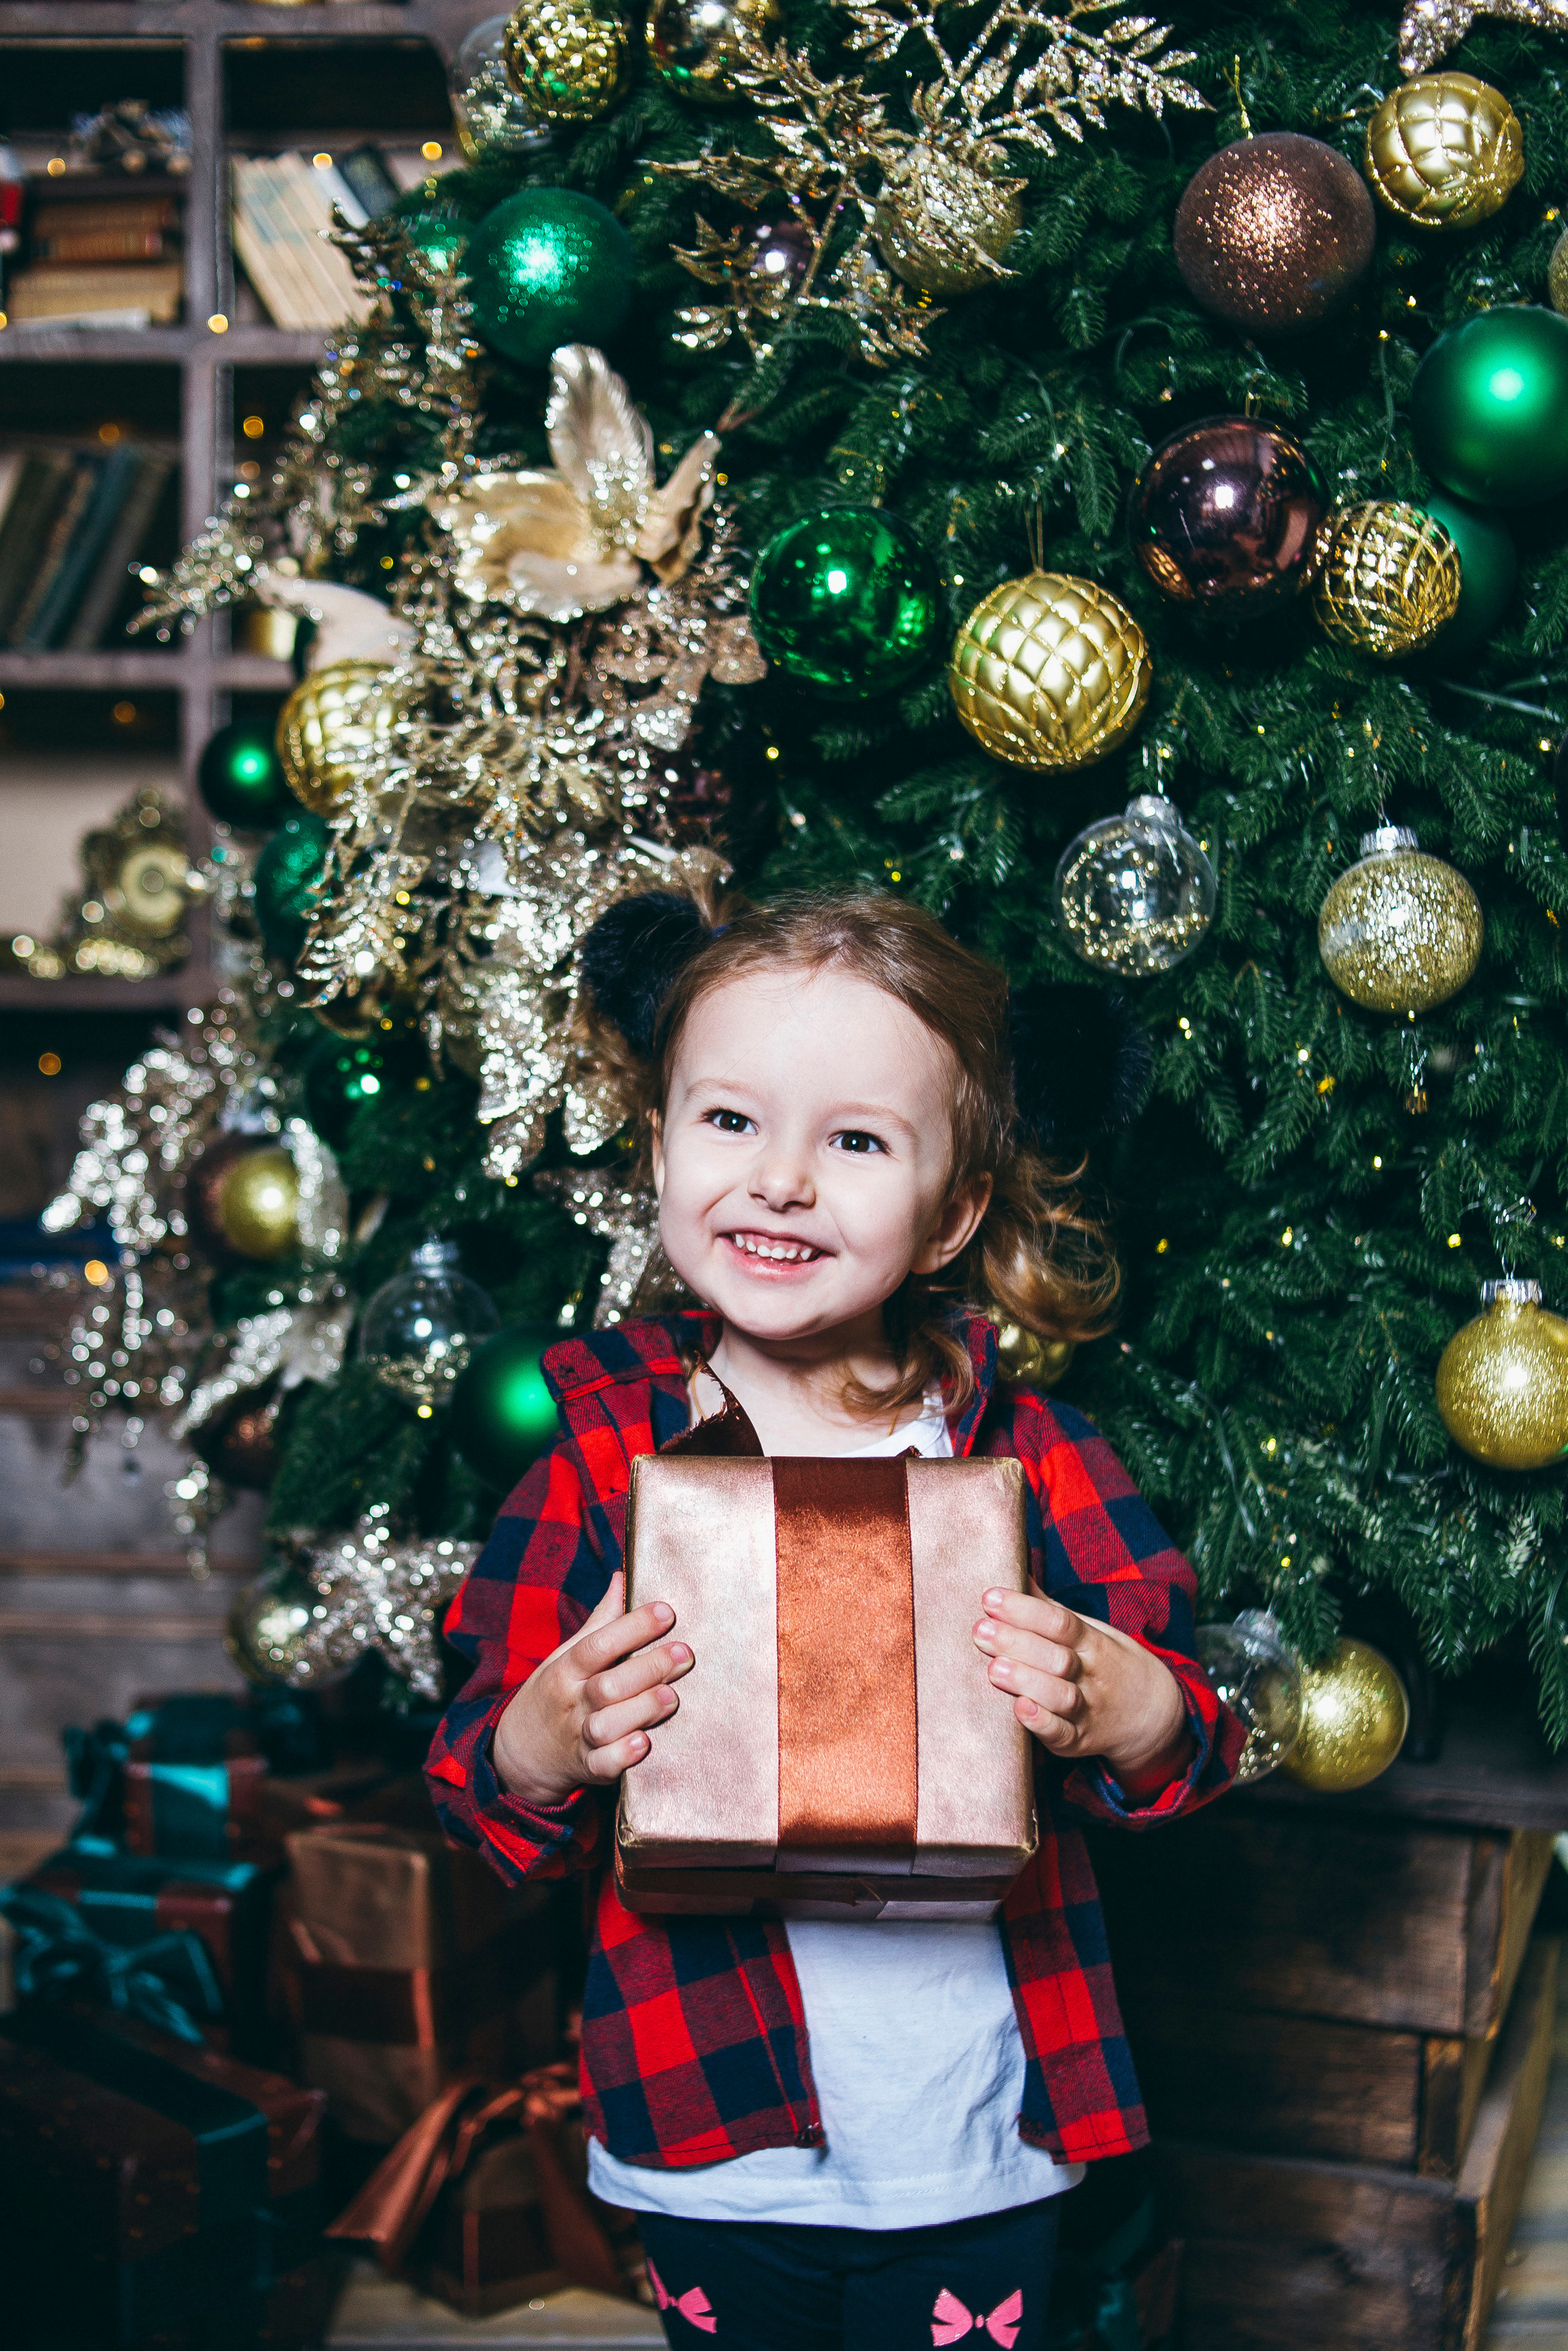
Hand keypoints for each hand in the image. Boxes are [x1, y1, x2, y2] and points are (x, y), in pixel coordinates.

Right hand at [492, 1573, 692, 1809]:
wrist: (519, 1752)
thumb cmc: (555, 1693)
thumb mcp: (565, 1656)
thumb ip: (600, 1622)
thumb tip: (622, 1576)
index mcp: (566, 1668)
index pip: (598, 1644)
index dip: (633, 1627)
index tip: (667, 1612)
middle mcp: (572, 1701)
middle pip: (607, 1684)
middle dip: (647, 1668)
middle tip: (684, 1654)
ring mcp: (578, 1736)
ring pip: (606, 1725)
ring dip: (641, 1710)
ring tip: (672, 1697)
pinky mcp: (587, 1767)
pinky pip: (603, 1765)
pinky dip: (622, 1756)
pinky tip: (644, 1743)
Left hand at [974, 1582, 1191, 1799]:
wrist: (1153, 1714)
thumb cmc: (1106, 1663)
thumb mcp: (1089, 1631)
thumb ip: (1048, 1608)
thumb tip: (1014, 1570)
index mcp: (1091, 1642)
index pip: (1059, 1622)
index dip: (1025, 1610)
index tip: (990, 1598)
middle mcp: (1090, 1674)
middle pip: (1057, 1656)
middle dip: (1017, 1643)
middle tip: (980, 1631)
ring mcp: (1086, 1709)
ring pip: (1060, 1695)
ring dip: (1026, 1681)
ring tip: (994, 1669)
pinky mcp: (1078, 1740)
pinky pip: (1062, 1734)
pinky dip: (1042, 1724)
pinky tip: (1020, 1710)